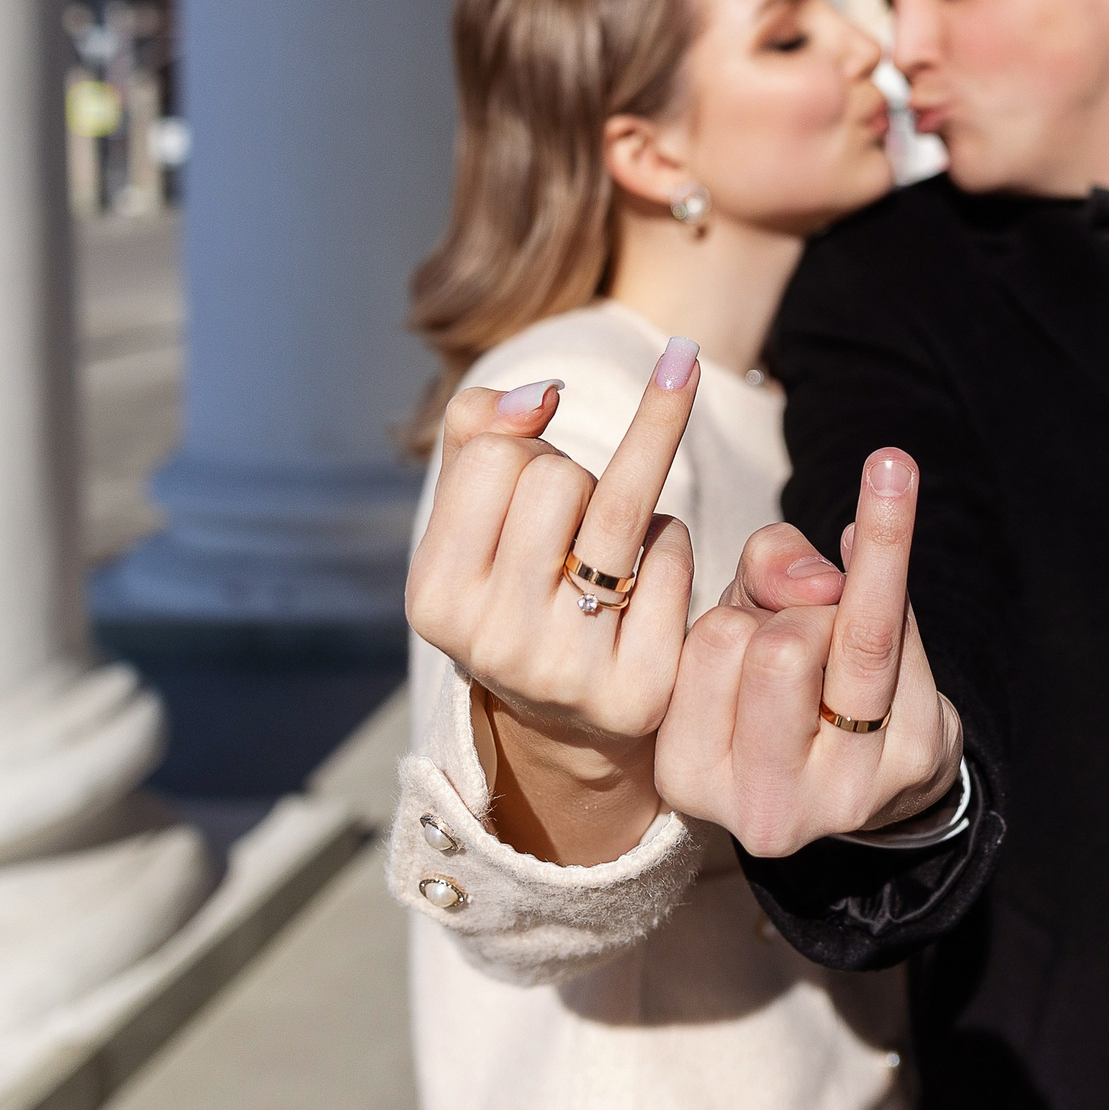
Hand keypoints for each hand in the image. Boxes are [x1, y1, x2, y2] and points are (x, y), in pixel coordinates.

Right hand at [403, 343, 706, 863]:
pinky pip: (673, 552)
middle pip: (557, 476)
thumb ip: (480, 427)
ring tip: (607, 539)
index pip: (492, 454)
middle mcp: (493, 643)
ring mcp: (567, 671)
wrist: (569, 716)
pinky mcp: (640, 688)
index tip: (526, 486)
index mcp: (435, 599)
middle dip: (573, 478)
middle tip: (569, 527)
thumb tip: (542, 393)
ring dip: (626, 498)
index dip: (523, 450)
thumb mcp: (472, 513)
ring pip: (621, 504)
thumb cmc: (518, 584)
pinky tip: (645, 585)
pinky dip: (668, 543)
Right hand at [656, 448, 963, 857]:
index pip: (715, 639)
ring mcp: (845, 792)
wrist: (866, 759)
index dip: (747, 608)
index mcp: (689, 772)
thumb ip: (763, 564)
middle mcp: (762, 802)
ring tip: (845, 626)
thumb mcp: (745, 611)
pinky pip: (912, 641)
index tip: (757, 605)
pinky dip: (899, 605)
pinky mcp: (915, 764)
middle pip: (782, 650)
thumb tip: (823, 581)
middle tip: (811, 635)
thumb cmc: (781, 678)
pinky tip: (889, 636)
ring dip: (855, 602)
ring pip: (860, 640)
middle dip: (802, 614)